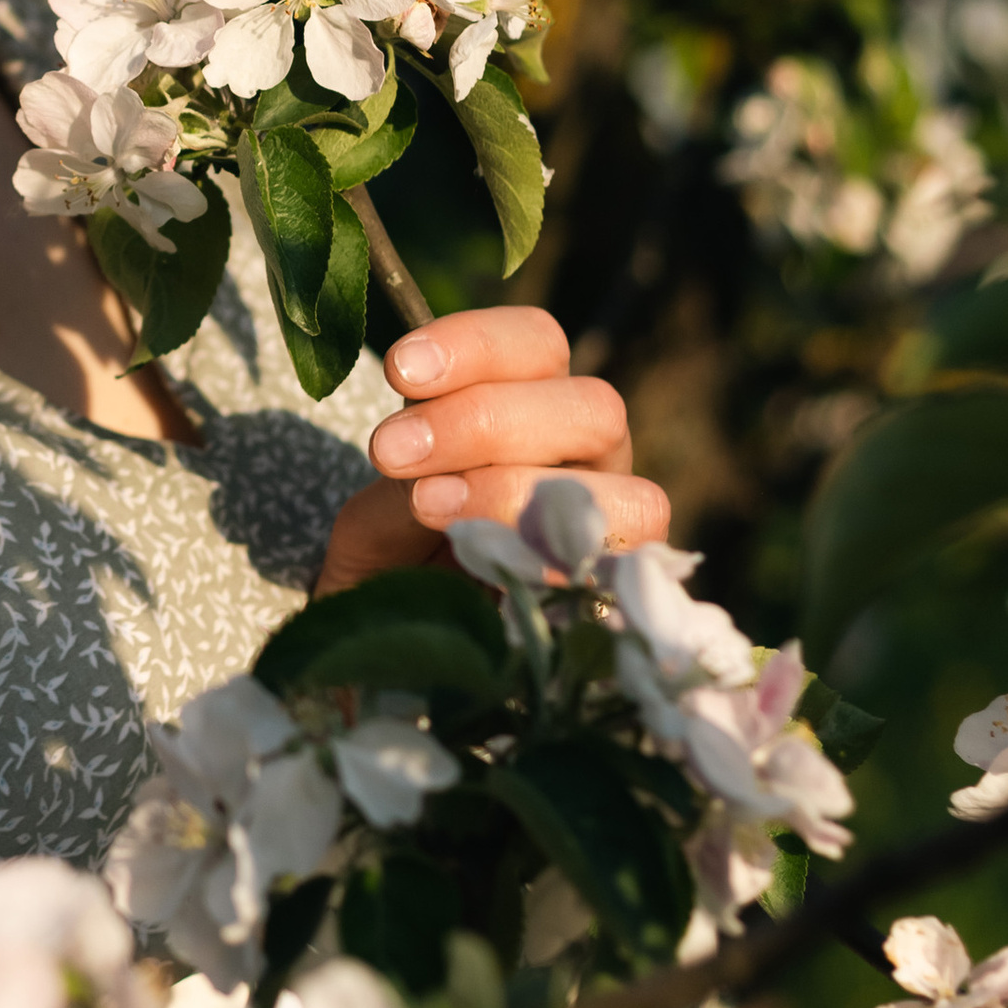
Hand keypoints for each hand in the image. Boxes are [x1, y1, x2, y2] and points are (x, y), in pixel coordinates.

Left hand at [317, 305, 666, 593]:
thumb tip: (427, 474)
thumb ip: (403, 485)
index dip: (476, 344)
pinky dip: (555, 561)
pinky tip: (488, 567)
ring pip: (625, 484)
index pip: (538, 342)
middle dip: (485, 420)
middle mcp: (592, 458)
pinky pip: (629, 566)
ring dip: (520, 491)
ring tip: (431, 509)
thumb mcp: (378, 519)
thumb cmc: (395, 569)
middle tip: (392, 451)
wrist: (407, 665)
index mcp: (534, 405)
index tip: (401, 368)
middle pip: (593, 404)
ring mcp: (620, 525)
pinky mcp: (626, 592)